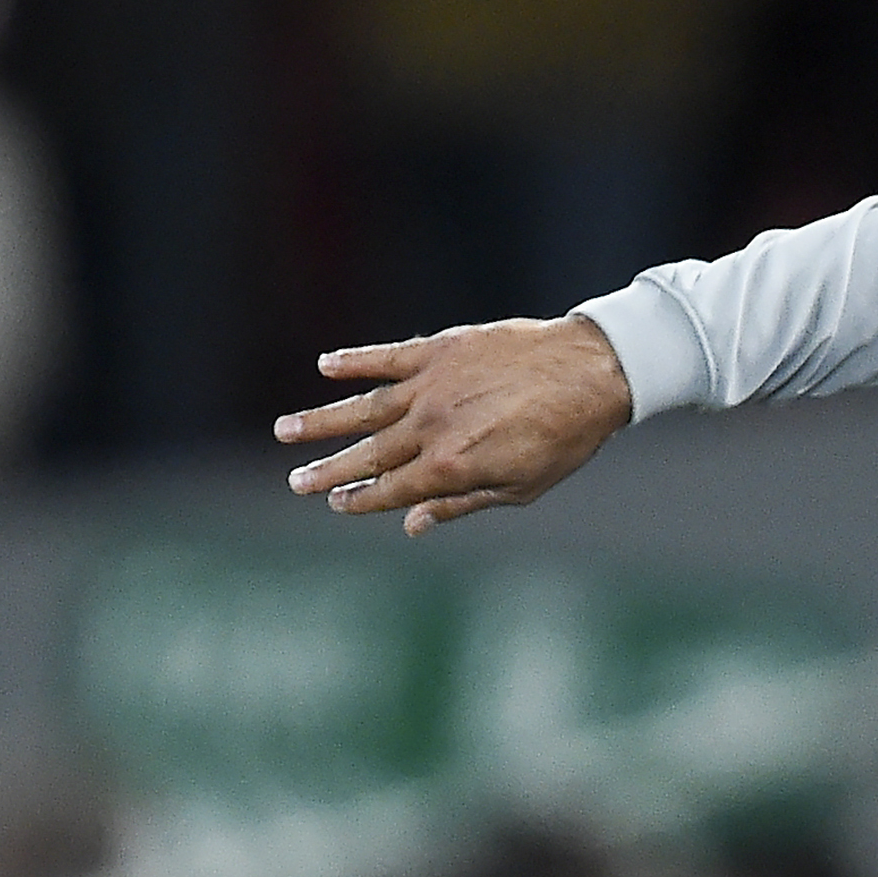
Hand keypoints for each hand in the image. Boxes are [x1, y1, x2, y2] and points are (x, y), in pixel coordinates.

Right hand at [276, 317, 633, 535]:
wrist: (592, 372)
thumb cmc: (564, 439)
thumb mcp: (519, 488)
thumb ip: (460, 504)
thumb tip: (413, 526)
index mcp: (449, 468)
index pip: (389, 490)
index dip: (360, 500)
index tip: (335, 504)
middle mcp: (431, 428)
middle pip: (366, 454)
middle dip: (328, 470)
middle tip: (295, 482)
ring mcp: (431, 386)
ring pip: (363, 408)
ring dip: (321, 420)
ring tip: (285, 430)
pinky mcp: (440, 350)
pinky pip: (386, 357)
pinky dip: (354, 361)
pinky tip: (326, 366)